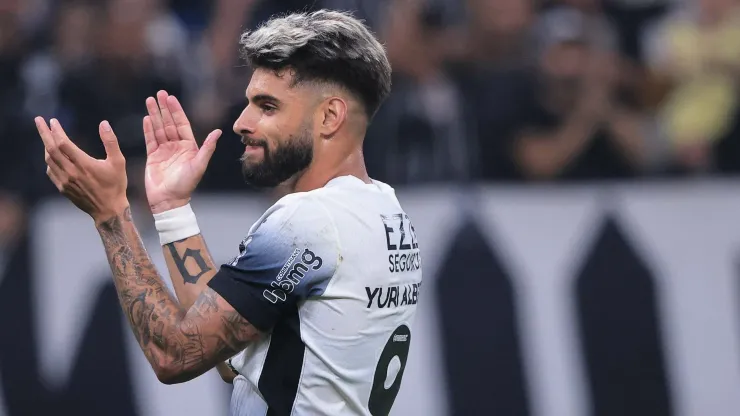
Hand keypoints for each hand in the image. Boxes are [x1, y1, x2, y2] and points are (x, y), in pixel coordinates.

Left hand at [36, 117, 127, 222]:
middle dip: (44, 133)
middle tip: (38, 121)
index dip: (56, 130)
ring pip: (49, 160)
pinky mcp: (63, 188)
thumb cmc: (115, 185)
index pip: (63, 143)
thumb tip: (104, 123)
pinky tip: (52, 156)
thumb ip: (110, 141)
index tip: (53, 121)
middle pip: (51, 149)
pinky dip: (49, 160)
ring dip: (46, 146)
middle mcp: (71, 172)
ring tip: (47, 137)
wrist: (108, 210)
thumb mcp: (119, 162)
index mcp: (84, 164)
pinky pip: (50, 171)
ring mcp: (65, 181)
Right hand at [143, 90, 221, 213]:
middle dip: (164, 108)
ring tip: (149, 100)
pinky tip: (146, 118)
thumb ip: (208, 148)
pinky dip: (148, 129)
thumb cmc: (186, 185)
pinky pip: (150, 139)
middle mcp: (176, 146)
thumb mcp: (199, 165)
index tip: (171, 97)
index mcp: (188, 147)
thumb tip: (218, 131)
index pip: (182, 124)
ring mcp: (164, 151)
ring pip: (158, 128)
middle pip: (169, 123)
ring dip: (154, 114)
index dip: (176, 110)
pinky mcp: (152, 157)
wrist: (169, 200)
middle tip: (159, 93)